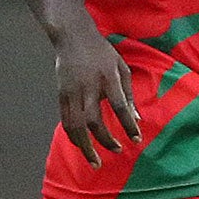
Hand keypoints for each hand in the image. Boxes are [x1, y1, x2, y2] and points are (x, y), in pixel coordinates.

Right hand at [55, 24, 140, 167]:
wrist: (72, 37)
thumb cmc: (102, 53)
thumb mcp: (122, 67)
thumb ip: (129, 94)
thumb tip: (137, 119)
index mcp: (107, 78)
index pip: (119, 107)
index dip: (128, 125)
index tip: (137, 139)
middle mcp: (88, 87)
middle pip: (94, 121)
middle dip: (105, 140)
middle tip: (118, 151)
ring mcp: (71, 92)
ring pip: (76, 126)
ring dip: (85, 146)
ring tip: (95, 161)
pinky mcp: (60, 95)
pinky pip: (65, 121)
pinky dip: (74, 136)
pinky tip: (82, 146)